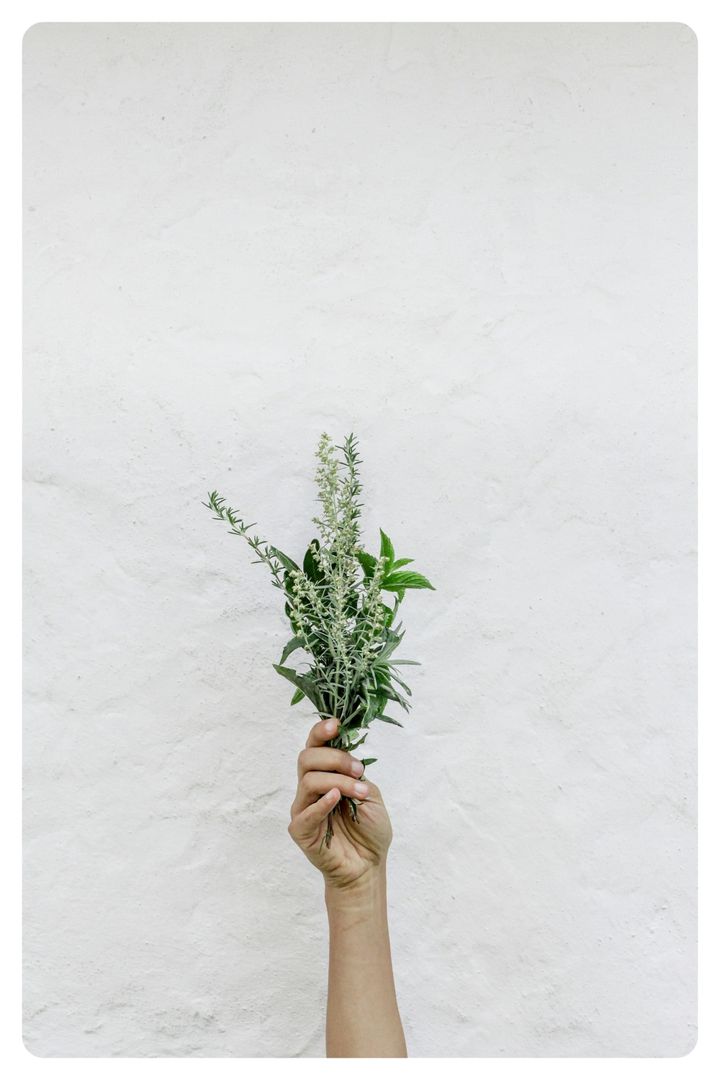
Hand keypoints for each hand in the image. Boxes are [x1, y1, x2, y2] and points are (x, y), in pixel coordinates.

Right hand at [288, 717, 392, 891]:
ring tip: (359, 792)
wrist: (368, 865)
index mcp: (326, 774)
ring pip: (309, 780)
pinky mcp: (300, 830)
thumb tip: (347, 757)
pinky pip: (306, 812)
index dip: (321, 731)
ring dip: (338, 781)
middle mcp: (310, 788)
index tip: (336, 724)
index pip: (315, 746)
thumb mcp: (369, 793)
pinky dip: (322, 803)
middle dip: (335, 758)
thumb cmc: (369, 830)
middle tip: (358, 770)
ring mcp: (303, 808)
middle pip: (307, 758)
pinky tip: (336, 799)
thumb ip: (355, 774)